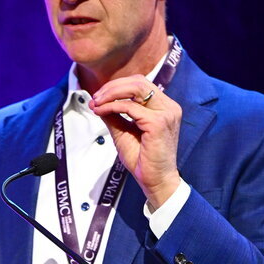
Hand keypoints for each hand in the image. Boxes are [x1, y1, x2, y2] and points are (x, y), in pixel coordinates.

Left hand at [89, 75, 181, 209]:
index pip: (140, 84)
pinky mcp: (158, 123)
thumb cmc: (143, 160)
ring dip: (112, 93)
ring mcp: (166, 113)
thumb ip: (114, 116)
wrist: (155, 181)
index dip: (117, 86)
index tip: (98, 97)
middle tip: (95, 98)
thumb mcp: (124, 133)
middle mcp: (169, 107)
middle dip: (112, 87)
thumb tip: (98, 102)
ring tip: (96, 103)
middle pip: (138, 81)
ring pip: (136, 88)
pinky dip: (112, 106)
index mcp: (164, 107)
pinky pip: (130, 107)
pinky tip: (101, 111)